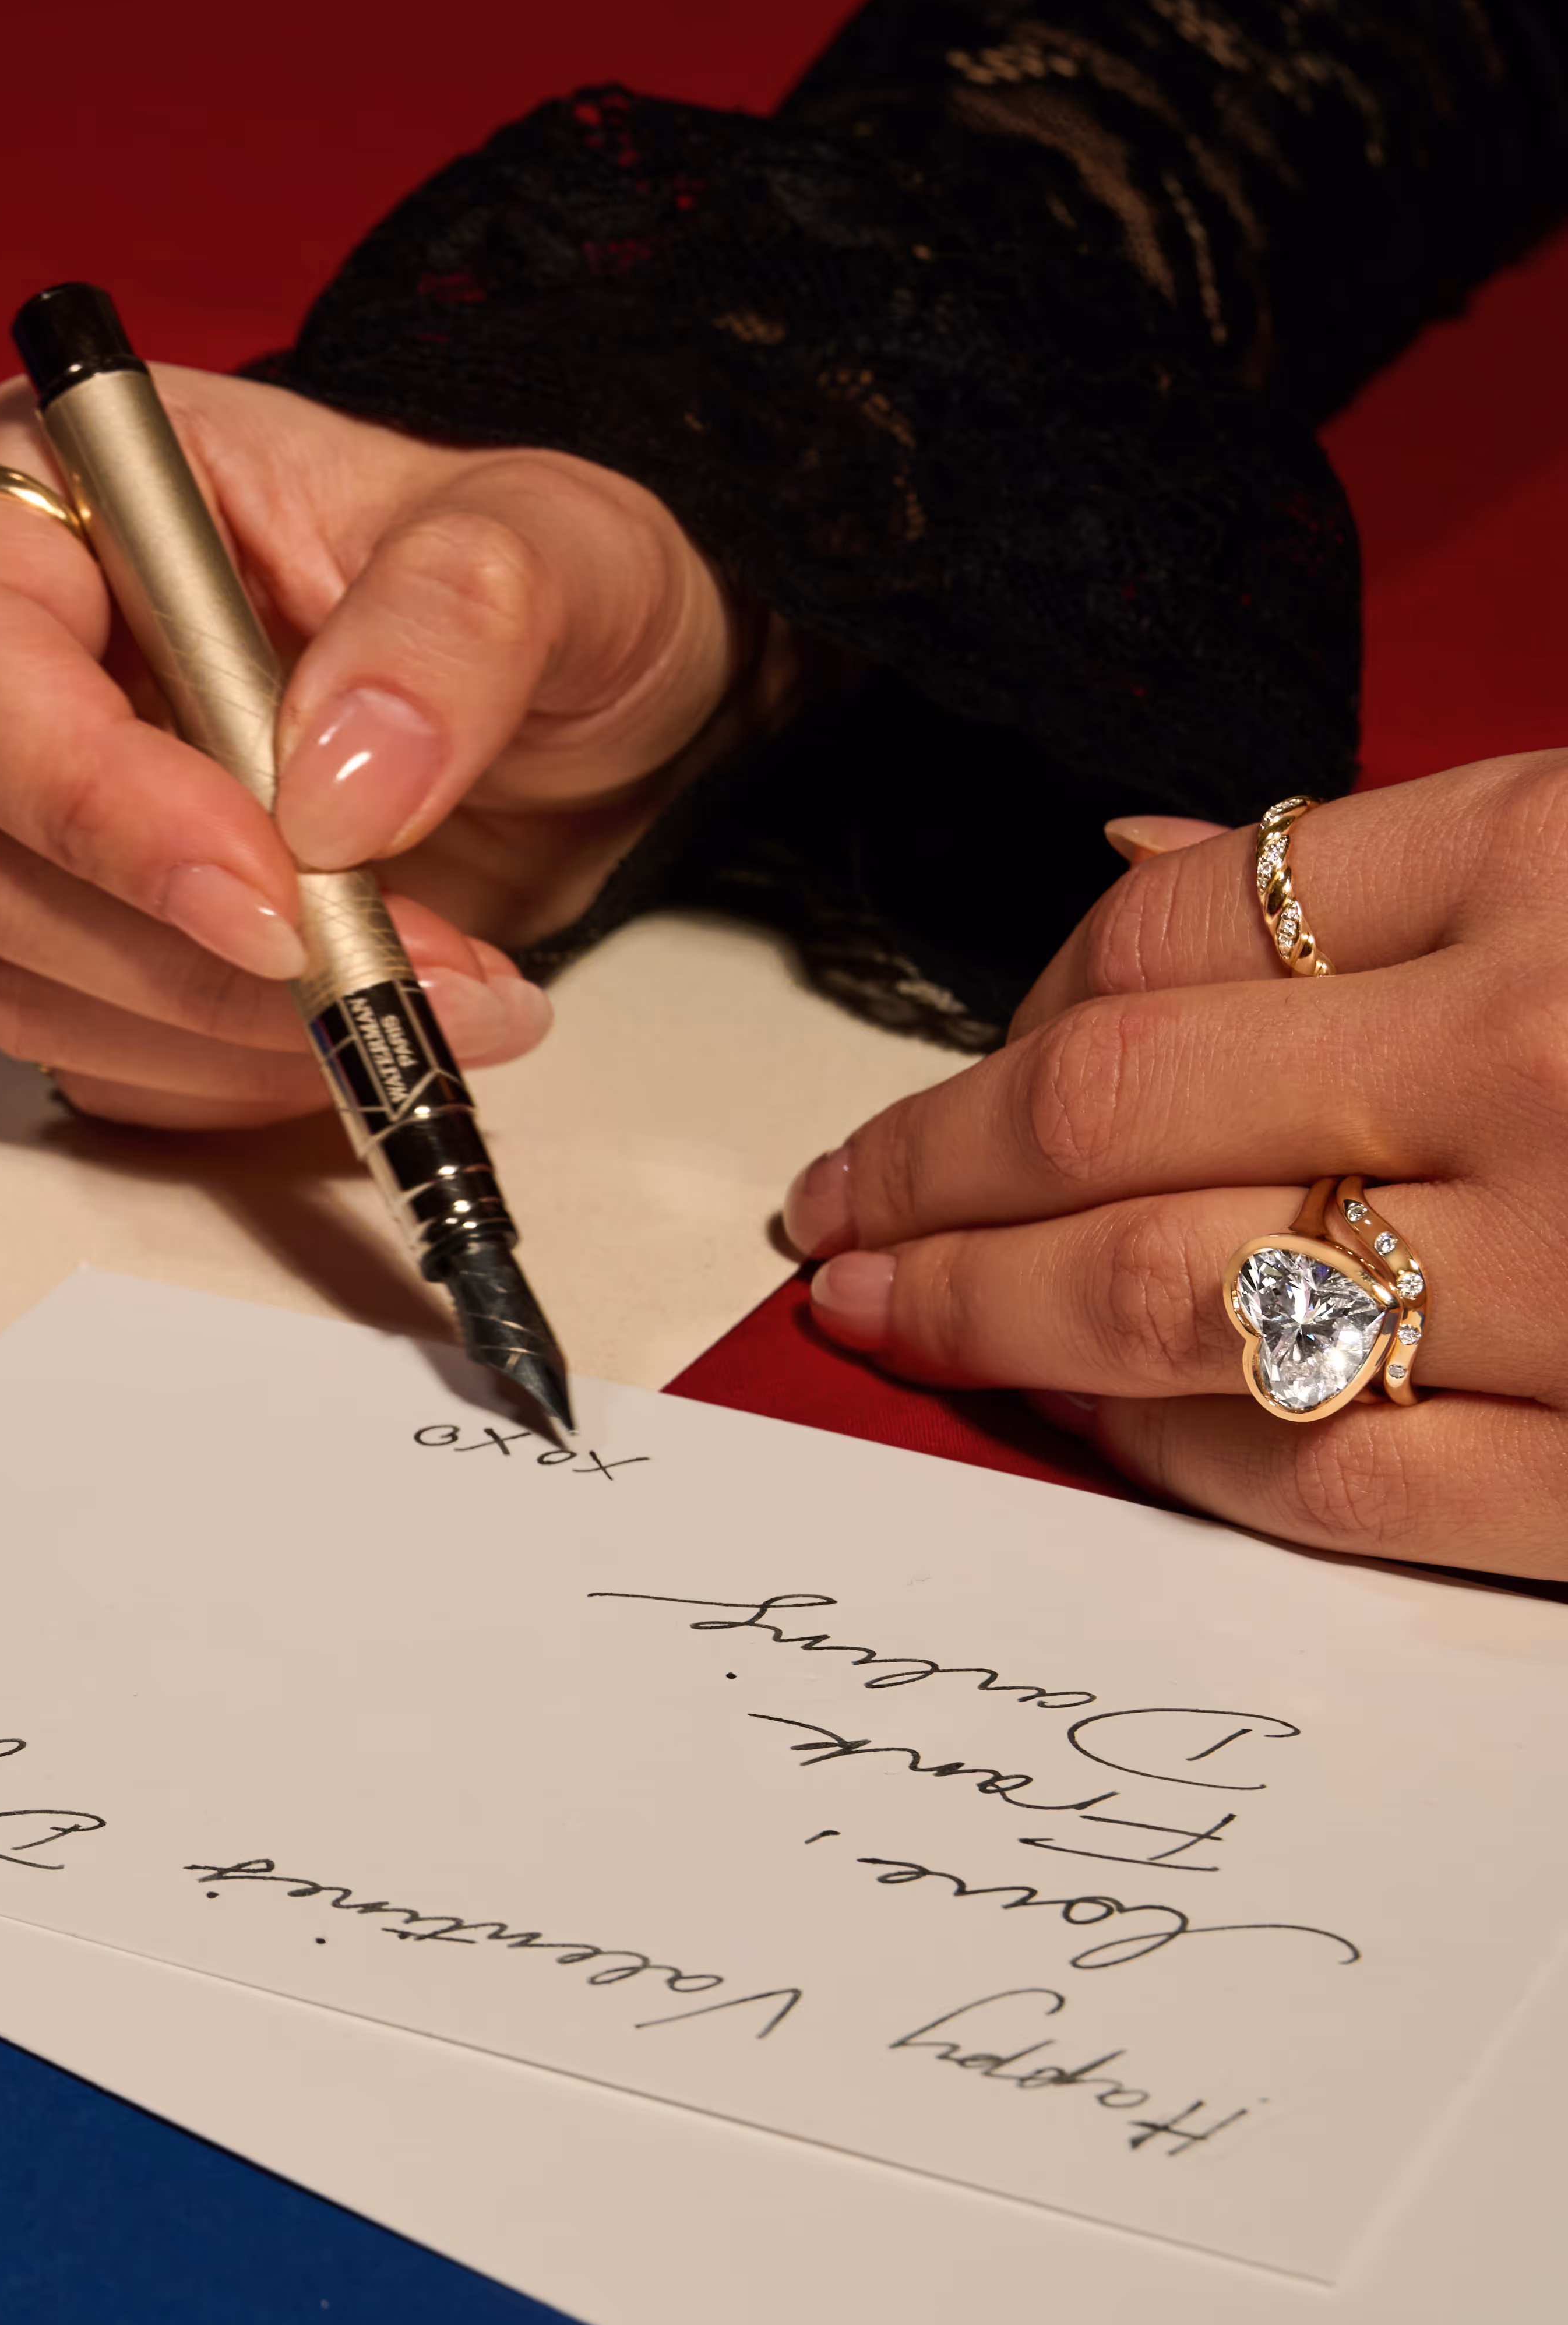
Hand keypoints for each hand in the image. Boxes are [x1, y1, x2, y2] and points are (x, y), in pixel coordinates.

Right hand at [0, 367, 782, 1125]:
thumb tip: (339, 778)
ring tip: (437, 995)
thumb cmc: (542, 592)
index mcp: (70, 494)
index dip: (93, 796)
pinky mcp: (103, 952)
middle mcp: (24, 663)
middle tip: (382, 970)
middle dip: (184, 948)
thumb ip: (454, 621)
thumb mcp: (555, 546)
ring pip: (28, 976)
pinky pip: (108, 1060)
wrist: (593, 719)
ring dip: (235, 1031)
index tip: (267, 882)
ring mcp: (45, 823)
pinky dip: (245, 1078)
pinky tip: (376, 1029)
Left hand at [781, 755, 1567, 1579]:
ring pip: (1163, 1298)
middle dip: (924, 1174)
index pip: (1169, 931)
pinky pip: (1317, 1478)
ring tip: (889, 1319)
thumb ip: (1404, 875)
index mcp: (1538, 870)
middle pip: (1109, 1113)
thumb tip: (1140, 846)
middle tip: (830, 1216)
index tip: (949, 1081)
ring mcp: (1561, 1279)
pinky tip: (1083, 1428)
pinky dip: (1166, 1455)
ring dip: (987, 1315)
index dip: (1013, 1015)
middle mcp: (1522, 1062)